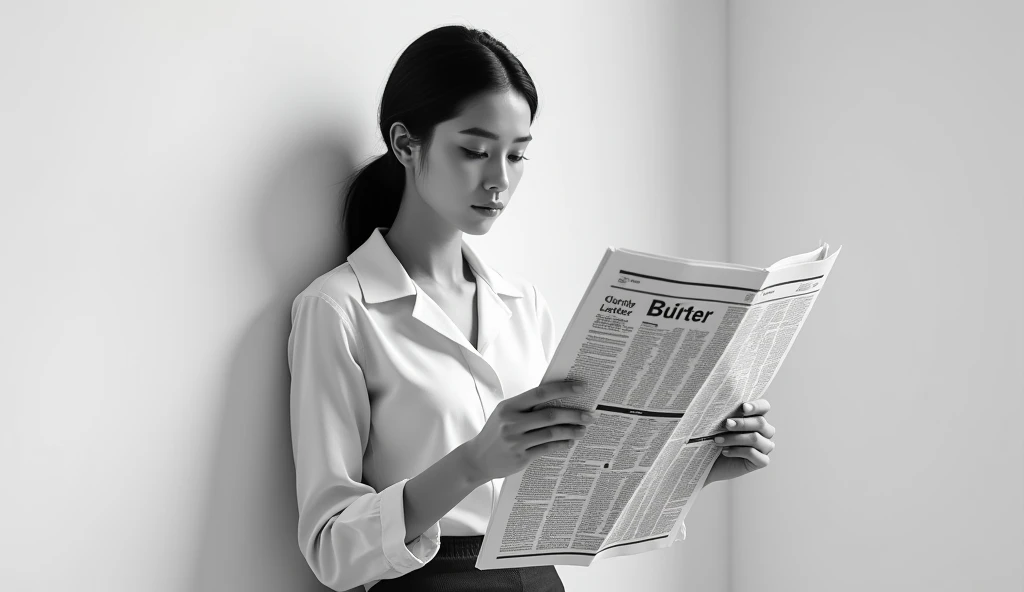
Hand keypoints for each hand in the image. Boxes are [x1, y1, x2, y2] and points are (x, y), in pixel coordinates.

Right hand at [463, 380, 593, 484]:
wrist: (476, 459)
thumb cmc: (496, 432)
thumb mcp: (505, 413)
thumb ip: (527, 406)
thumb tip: (558, 398)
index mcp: (509, 406)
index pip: (540, 393)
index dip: (563, 389)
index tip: (582, 387)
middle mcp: (511, 423)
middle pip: (550, 415)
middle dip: (573, 414)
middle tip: (590, 414)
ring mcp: (515, 441)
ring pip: (551, 433)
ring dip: (571, 431)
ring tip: (583, 429)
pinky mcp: (520, 457)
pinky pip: (547, 449)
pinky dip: (561, 444)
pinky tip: (570, 442)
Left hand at [705, 399, 774, 484]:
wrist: (710, 464)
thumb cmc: (716, 439)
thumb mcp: (719, 424)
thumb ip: (725, 413)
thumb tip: (722, 401)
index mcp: (756, 417)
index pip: (764, 407)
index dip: (756, 406)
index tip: (743, 407)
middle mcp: (764, 432)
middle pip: (761, 423)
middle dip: (742, 423)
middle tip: (726, 424)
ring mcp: (764, 447)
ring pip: (755, 438)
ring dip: (735, 438)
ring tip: (717, 440)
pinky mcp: (761, 461)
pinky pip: (753, 453)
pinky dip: (737, 451)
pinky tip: (724, 451)